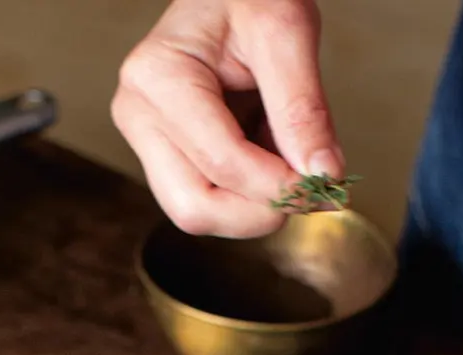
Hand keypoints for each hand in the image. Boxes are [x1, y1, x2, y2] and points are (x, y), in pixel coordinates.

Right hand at [111, 0, 341, 237]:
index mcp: (159, 78)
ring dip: (252, 207)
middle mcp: (139, 115)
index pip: (219, 162)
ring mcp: (144, 140)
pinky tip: (268, 160)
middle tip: (306, 194)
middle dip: (256, 213)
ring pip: (195, 213)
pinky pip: (204, 200)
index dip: (276, 185)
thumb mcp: (287, 31)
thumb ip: (304, 109)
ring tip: (286, 164)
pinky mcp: (162, 155)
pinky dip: (245, 196)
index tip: (323, 185)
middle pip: (194, 207)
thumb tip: (322, 176)